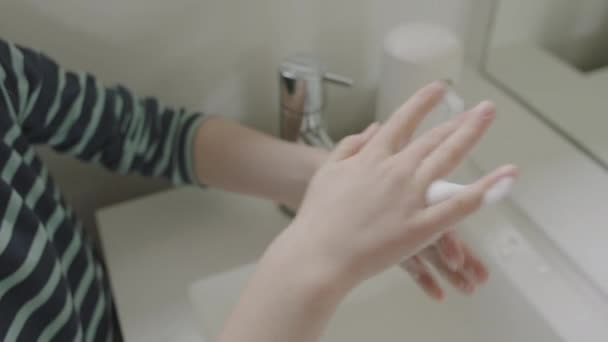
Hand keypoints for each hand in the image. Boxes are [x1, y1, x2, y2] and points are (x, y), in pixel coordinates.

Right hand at [272, 81, 516, 292]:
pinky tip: (506, 176)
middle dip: (459, 118)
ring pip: (449, 159)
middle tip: (481, 107)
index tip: (438, 88)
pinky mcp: (421, 226)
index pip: (403, 120)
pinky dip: (485, 190)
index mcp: (372, 157)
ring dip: (471, 134)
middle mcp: (396, 170)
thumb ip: (350, 147)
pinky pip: (459, 205)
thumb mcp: (327, 172)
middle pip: (434, 138)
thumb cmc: (318, 216)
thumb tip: (373, 129)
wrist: (318, 254)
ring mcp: (411, 197)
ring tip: (486, 117)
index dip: (423, 101)